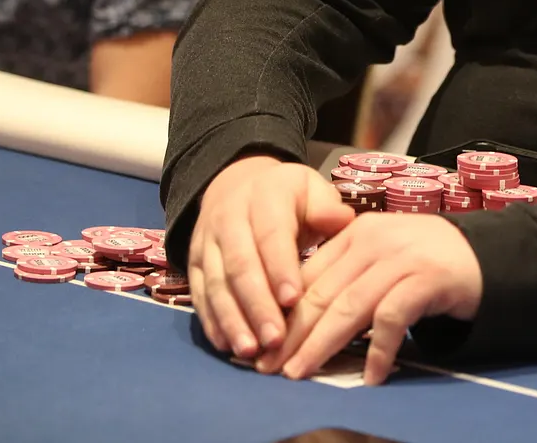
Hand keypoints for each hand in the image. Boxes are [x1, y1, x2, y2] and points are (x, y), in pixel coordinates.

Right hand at [189, 155, 354, 359]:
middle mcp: (229, 218)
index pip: (271, 234)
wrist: (237, 184)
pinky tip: (227, 346)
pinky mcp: (193, 262)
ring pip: (216, 283)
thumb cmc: (288, 197)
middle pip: (240, 264)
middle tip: (275, 339)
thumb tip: (343, 221)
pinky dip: (212, 321)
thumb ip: (326, 207)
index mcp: (265, 196)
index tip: (294, 300)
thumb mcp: (311, 189)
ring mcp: (206, 242)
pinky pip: (199, 294)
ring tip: (251, 351)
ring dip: (232, 319)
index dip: (280, 268)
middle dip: (257, 304)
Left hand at [261, 212, 481, 384]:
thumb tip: (295, 321)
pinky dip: (378, 350)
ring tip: (300, 373)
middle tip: (268, 367)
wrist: (480, 254)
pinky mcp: (427, 279)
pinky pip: (393, 319)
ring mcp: (400, 259)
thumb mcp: (377, 259)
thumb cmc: (421, 262)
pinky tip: (371, 375)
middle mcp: (372, 241)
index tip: (261, 343)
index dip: (279, 312)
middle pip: (321, 293)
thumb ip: (344, 278)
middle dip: (291, 334)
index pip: (306, 275)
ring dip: (320, 345)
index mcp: (353, 234)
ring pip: (349, 306)